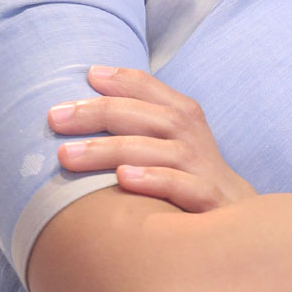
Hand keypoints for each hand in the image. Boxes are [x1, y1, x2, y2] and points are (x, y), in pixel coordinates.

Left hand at [47, 65, 256, 211]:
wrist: (235, 215)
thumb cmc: (189, 172)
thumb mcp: (169, 137)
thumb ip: (136, 117)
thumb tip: (85, 97)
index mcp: (181, 113)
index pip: (148, 87)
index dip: (118, 79)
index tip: (84, 77)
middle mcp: (190, 134)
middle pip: (145, 115)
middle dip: (98, 113)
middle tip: (55, 118)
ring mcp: (199, 166)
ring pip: (156, 150)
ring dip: (110, 149)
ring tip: (68, 155)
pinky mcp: (206, 199)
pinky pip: (178, 186)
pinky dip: (152, 179)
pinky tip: (123, 178)